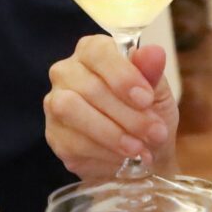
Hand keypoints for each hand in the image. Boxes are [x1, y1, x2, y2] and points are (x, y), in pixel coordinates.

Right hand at [43, 37, 178, 182]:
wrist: (144, 152)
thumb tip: (154, 52)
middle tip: (155, 133)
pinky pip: (72, 143)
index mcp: (92, 51)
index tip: (147, 99)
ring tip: (139, 149)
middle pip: (89, 87)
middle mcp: (67, 72)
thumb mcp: (158, 92)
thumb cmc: (148, 113)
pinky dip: (103, 153)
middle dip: (127, 114)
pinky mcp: (54, 135)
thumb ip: (152, 72)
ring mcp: (55, 103)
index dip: (123, 76)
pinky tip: (123, 159)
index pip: (98, 53)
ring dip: (111, 134)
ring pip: (72, 112)